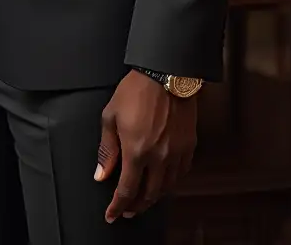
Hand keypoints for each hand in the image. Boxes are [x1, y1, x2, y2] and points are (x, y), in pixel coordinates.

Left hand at [96, 70, 196, 221]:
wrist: (166, 74)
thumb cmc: (136, 91)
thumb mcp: (110, 116)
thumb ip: (106, 148)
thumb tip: (101, 173)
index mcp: (136, 151)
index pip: (127, 190)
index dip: (118, 206)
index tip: (112, 215)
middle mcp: (159, 158)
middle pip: (149, 195)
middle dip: (136, 206)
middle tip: (127, 210)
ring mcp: (176, 154)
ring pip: (167, 188)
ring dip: (154, 198)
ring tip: (143, 199)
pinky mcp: (189, 147)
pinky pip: (181, 174)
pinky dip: (171, 183)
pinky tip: (163, 181)